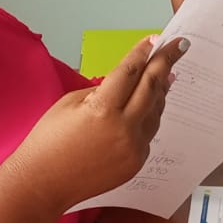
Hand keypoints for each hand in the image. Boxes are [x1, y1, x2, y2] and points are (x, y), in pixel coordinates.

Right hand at [13, 36, 189, 208]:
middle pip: (152, 87)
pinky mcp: (136, 163)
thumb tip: (128, 80)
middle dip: (166, 63)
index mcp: (103, 109)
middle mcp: (123, 129)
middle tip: (179, 47)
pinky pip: (148, 133)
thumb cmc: (48, 142)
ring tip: (165, 73)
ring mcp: (133, 148)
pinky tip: (148, 106)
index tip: (155, 39)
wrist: (43, 183)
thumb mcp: (70, 103)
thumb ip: (102, 89)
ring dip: (160, 90)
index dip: (143, 52)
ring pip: (155, 111)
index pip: (130, 72)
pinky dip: (149, 116)